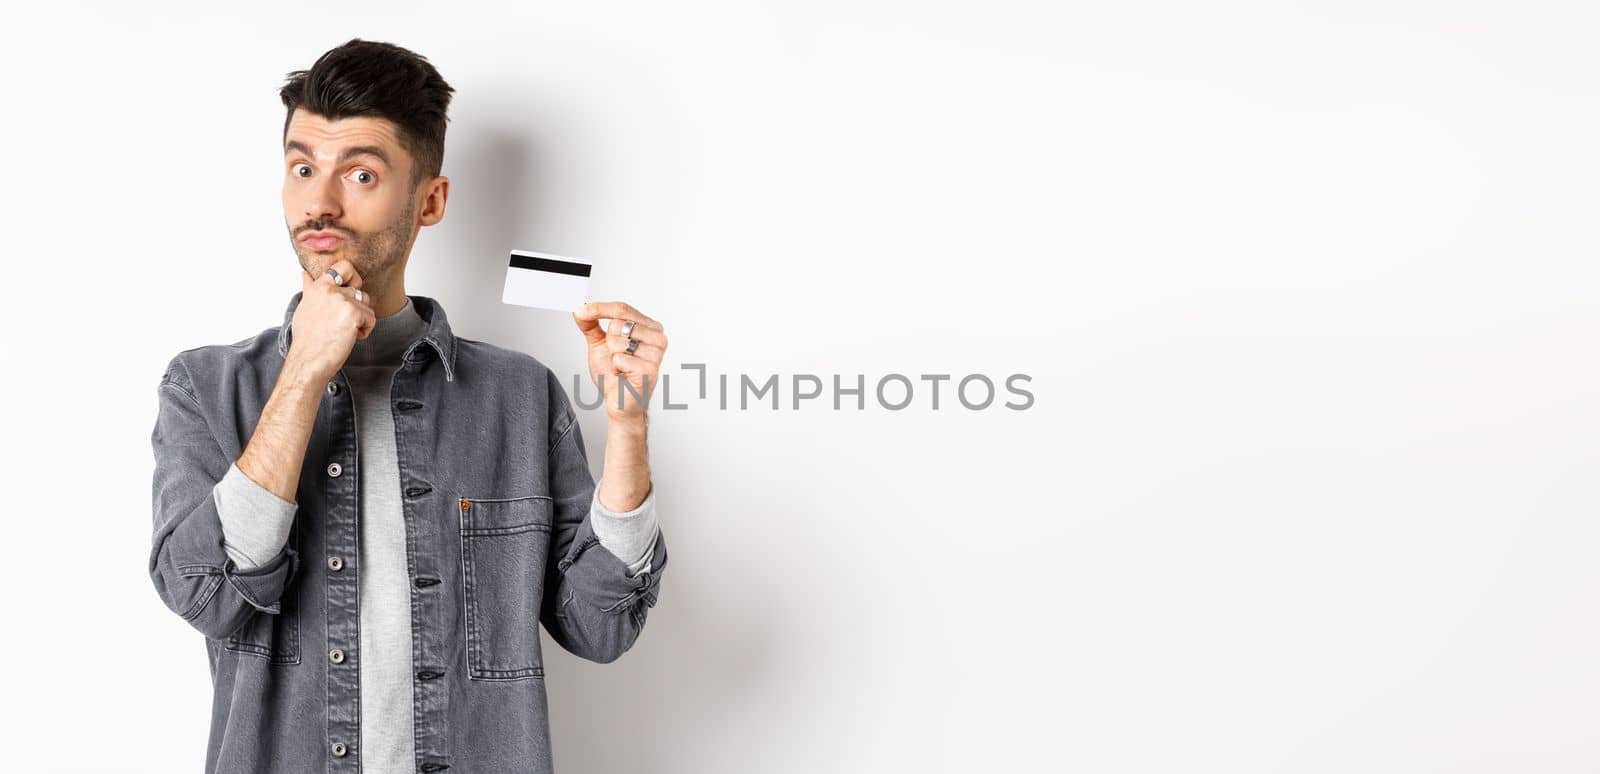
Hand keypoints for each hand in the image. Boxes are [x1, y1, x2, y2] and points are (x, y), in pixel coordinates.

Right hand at [287, 259, 375, 382]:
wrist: (308, 361)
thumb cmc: (307, 339)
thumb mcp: (305, 308)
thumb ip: (310, 289)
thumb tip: (305, 274)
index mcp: (318, 287)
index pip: (344, 267)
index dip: (353, 278)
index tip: (349, 293)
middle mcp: (329, 290)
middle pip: (360, 291)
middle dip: (358, 308)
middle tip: (342, 322)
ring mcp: (342, 300)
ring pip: (367, 306)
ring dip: (360, 321)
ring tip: (342, 331)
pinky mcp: (353, 313)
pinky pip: (371, 319)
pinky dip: (364, 331)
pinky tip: (347, 338)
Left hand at [573, 301, 666, 421]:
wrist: (620, 401)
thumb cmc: (614, 374)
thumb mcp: (600, 344)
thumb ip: (591, 325)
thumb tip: (580, 309)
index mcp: (649, 326)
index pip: (622, 308)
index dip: (600, 308)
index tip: (581, 311)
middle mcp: (657, 337)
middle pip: (618, 323)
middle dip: (609, 341)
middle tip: (616, 356)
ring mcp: (656, 353)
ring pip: (618, 341)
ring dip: (612, 356)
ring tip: (621, 366)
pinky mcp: (650, 368)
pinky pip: (620, 358)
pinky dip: (616, 368)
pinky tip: (624, 375)